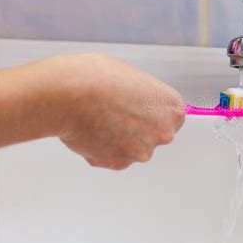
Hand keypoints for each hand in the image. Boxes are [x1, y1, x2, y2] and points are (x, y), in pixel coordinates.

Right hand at [51, 54, 184, 169]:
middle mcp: (163, 133)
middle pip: (154, 134)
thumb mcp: (133, 78)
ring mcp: (142, 151)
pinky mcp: (119, 164)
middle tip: (115, 113)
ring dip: (119, 139)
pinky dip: (103, 148)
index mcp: (172, 108)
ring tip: (99, 119)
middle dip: (138, 128)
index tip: (140, 110)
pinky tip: (91, 130)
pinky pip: (113, 157)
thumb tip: (141, 106)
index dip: (152, 113)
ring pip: (133, 148)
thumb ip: (146, 98)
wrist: (69, 94)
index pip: (171, 118)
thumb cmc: (98, 78)